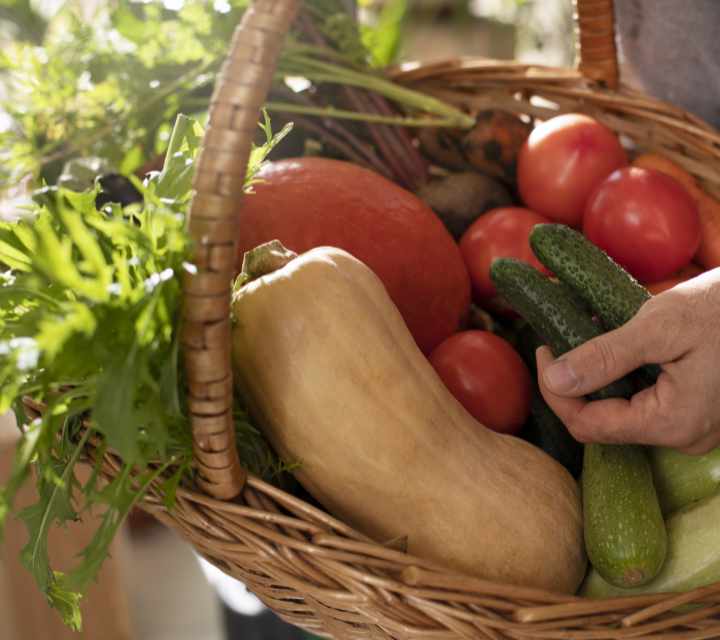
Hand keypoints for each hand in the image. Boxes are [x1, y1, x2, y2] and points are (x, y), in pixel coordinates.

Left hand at [536, 268, 719, 453]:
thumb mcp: (660, 327)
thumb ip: (605, 357)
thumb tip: (556, 378)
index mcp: (673, 424)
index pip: (587, 425)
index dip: (555, 391)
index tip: (545, 349)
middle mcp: (683, 436)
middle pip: (602, 422)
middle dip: (575, 383)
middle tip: (560, 340)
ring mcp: (691, 426)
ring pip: (621, 411)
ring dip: (597, 376)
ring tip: (588, 334)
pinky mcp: (695, 409)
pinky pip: (644, 400)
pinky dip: (622, 374)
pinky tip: (616, 343)